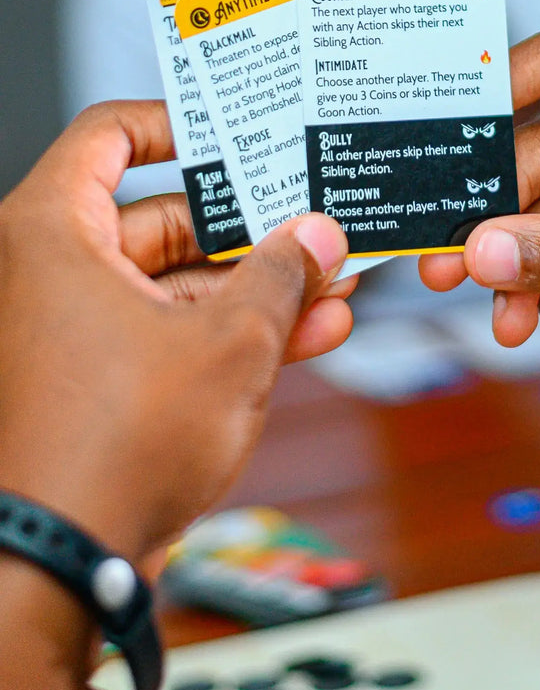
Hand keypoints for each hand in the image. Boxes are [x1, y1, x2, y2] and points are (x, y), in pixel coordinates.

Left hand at [0, 101, 352, 562]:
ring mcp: (81, 331)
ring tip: (335, 278)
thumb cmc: (113, 446)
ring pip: (182, 283)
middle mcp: (55, 274)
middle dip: (253, 227)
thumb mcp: (231, 340)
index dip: (177, 125)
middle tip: (315, 222)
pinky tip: (313, 329)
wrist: (65, 564)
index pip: (108, 138)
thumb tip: (317, 235)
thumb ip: (282, 275)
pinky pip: (179, 333)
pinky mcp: (108, 380)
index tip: (235, 132)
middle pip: (164, 218)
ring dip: (261, 286)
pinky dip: (239, 331)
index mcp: (53, 234)